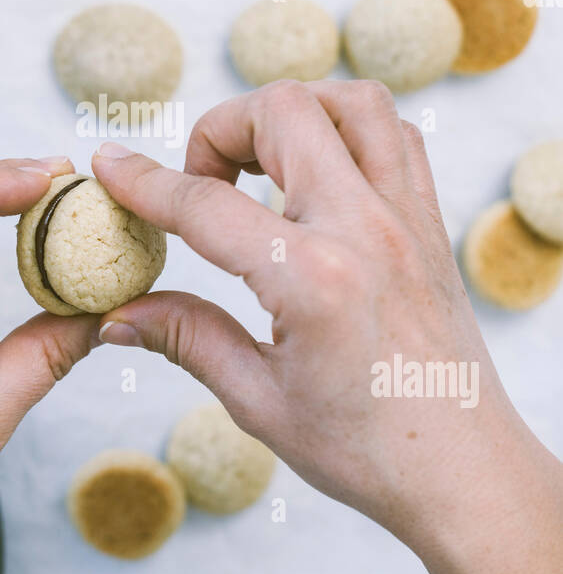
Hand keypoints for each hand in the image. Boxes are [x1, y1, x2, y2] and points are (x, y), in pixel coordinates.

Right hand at [93, 80, 522, 541]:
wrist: (464, 472)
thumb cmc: (368, 450)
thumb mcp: (259, 402)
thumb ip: (187, 339)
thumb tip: (119, 314)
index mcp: (313, 281)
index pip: (207, 205)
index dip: (144, 182)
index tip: (109, 165)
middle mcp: (366, 231)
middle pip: (284, 112)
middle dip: (222, 128)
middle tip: (202, 181)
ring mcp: (407, 220)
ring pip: (352, 101)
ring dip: (293, 113)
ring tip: (261, 163)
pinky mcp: (430, 225)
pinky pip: (396, 136)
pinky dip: (349, 130)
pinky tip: (319, 175)